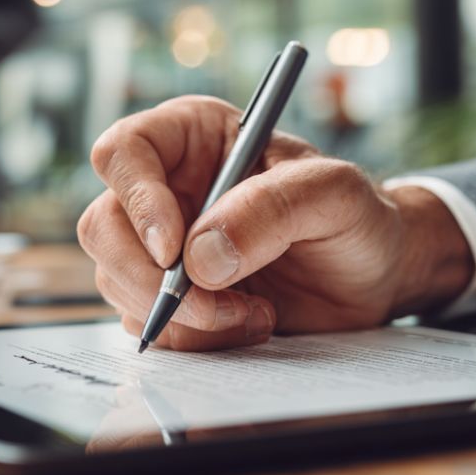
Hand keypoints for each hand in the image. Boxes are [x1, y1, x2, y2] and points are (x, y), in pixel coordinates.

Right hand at [77, 96, 475, 350]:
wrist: (372, 276)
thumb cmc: (356, 217)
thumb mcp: (334, 194)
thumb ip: (273, 209)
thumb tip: (200, 257)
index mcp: (193, 137)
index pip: (123, 152)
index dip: (136, 199)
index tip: (174, 249)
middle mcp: (165, 187)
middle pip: (103, 227)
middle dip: (150, 278)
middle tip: (212, 303)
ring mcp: (161, 244)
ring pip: (118, 281)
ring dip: (182, 315)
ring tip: (255, 312)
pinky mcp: (169, 294)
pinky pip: (147, 322)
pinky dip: (194, 337)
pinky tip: (248, 322)